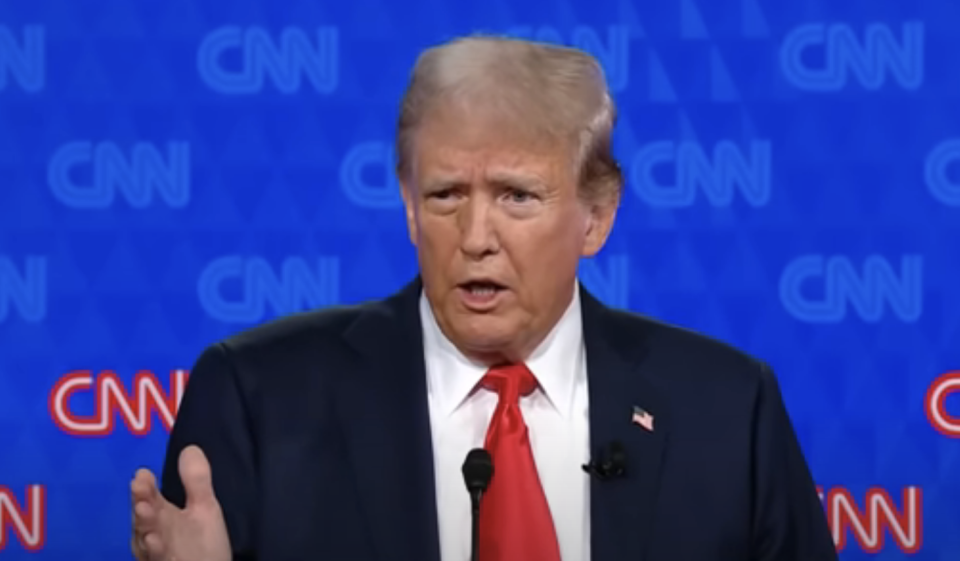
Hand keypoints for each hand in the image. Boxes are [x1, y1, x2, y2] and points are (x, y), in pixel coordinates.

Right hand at [131, 445, 231, 560]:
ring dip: (145, 525)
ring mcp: (155, 552)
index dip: (145, 487)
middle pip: (143, 517)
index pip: (149, 497)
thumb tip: (190, 447)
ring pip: (144, 539)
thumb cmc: (203, 546)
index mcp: (162, 515)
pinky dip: (154, 551)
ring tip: (146, 510)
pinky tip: (156, 542)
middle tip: (140, 490)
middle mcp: (154, 533)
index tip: (142, 473)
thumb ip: (196, 481)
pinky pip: (154, 558)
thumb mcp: (204, 509)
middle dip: (141, 504)